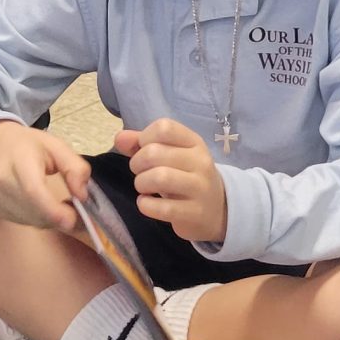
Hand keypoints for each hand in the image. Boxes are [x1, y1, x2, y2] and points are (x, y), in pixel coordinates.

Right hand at [0, 119, 91, 231]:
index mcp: (19, 160)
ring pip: (31, 221)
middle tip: (79, 213)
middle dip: (60, 218)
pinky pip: (24, 222)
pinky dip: (40, 220)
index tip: (73, 219)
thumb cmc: (25, 144)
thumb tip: (83, 196)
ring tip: (63, 208)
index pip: (33, 191)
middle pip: (34, 211)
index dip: (53, 210)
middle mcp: (2, 182)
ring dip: (51, 220)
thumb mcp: (56, 145)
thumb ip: (75, 168)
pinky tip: (46, 208)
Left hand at [115, 119, 225, 243]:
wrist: (219, 210)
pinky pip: (163, 208)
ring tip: (143, 188)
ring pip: (159, 177)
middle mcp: (200, 161)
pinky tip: (147, 204)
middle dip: (137, 163)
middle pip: (154, 152)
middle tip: (140, 172)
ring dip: (141, 183)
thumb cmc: (187, 177)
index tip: (144, 150)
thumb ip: (143, 143)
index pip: (164, 127)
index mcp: (194, 142)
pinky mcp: (195, 212)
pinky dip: (146, 205)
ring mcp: (200, 188)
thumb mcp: (171, 156)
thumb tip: (120, 137)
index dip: (144, 137)